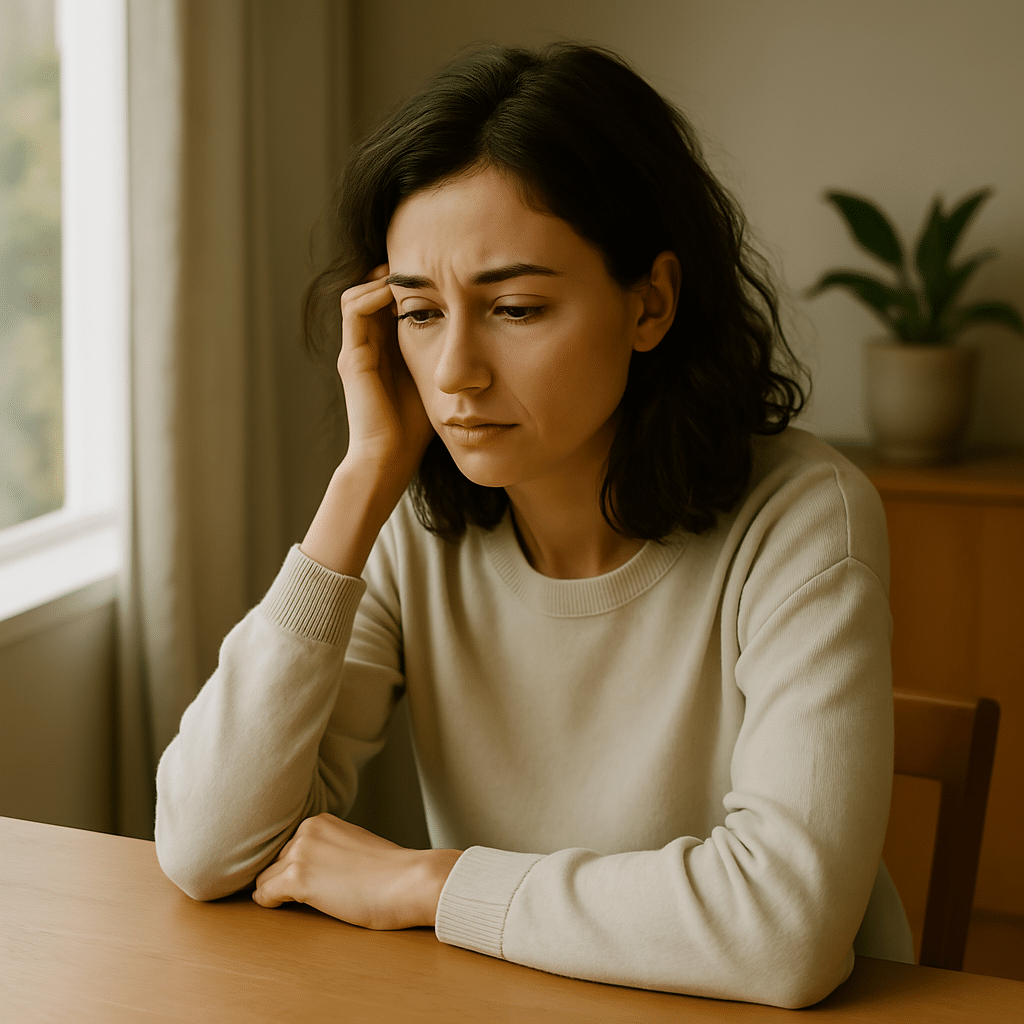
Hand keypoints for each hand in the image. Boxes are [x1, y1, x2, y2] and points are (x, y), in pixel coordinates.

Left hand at [252, 813, 460, 930]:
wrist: (410, 880)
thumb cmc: (391, 872)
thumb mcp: (354, 846)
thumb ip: (329, 849)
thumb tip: (312, 870)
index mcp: (321, 821)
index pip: (289, 846)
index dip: (295, 867)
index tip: (305, 881)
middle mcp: (307, 831)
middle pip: (276, 861)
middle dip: (285, 878)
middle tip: (308, 895)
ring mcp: (301, 853)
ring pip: (267, 877)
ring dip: (278, 892)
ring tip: (304, 904)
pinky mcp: (298, 878)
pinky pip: (264, 894)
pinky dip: (269, 903)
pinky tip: (283, 907)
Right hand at [338, 265, 433, 493]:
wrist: (389, 459)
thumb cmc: (415, 429)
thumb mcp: (435, 381)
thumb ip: (442, 357)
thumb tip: (476, 335)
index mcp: (383, 351)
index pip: (387, 304)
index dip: (407, 284)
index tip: (436, 273)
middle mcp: (365, 347)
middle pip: (370, 293)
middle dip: (393, 275)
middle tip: (422, 263)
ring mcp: (355, 351)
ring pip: (357, 294)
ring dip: (381, 279)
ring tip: (409, 273)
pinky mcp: (353, 357)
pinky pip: (355, 310)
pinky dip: (374, 293)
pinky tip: (401, 291)